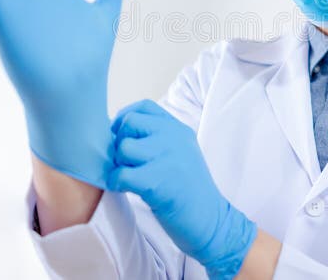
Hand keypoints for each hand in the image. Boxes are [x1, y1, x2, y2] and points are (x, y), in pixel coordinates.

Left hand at [108, 100, 256, 278]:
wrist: (211, 220)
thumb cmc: (189, 190)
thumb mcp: (181, 152)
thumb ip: (157, 138)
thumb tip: (116, 132)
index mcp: (179, 129)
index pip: (143, 107)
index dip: (124, 118)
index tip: (121, 137)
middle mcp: (174, 137)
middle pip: (129, 123)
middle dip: (119, 142)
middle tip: (125, 162)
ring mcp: (168, 157)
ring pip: (123, 148)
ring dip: (118, 164)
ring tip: (129, 177)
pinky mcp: (158, 181)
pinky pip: (121, 174)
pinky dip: (117, 183)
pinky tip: (127, 190)